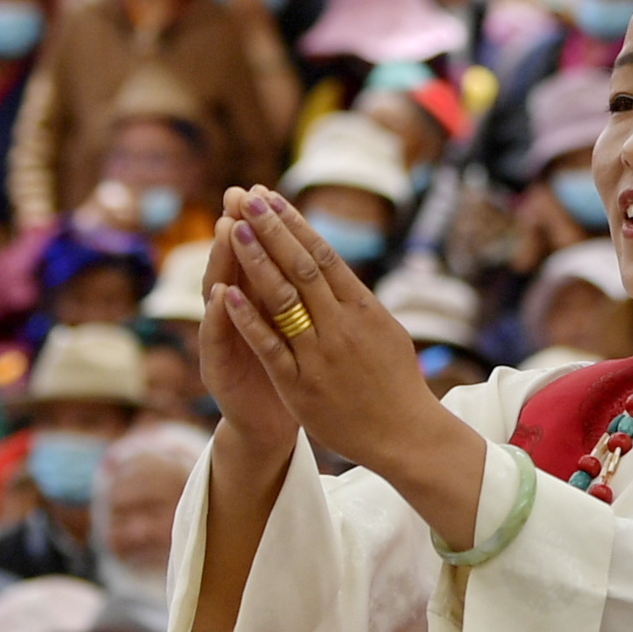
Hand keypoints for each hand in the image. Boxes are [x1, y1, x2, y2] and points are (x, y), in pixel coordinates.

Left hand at [210, 191, 479, 524]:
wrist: (406, 435)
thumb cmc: (397, 383)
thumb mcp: (385, 332)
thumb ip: (358, 302)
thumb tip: (336, 271)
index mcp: (363, 308)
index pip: (324, 255)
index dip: (295, 224)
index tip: (272, 198)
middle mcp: (341, 325)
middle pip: (301, 267)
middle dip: (272, 229)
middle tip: (247, 197)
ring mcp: (320, 354)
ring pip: (283, 299)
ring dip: (257, 261)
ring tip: (233, 229)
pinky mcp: (301, 385)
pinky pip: (269, 346)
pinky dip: (248, 319)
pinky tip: (226, 295)